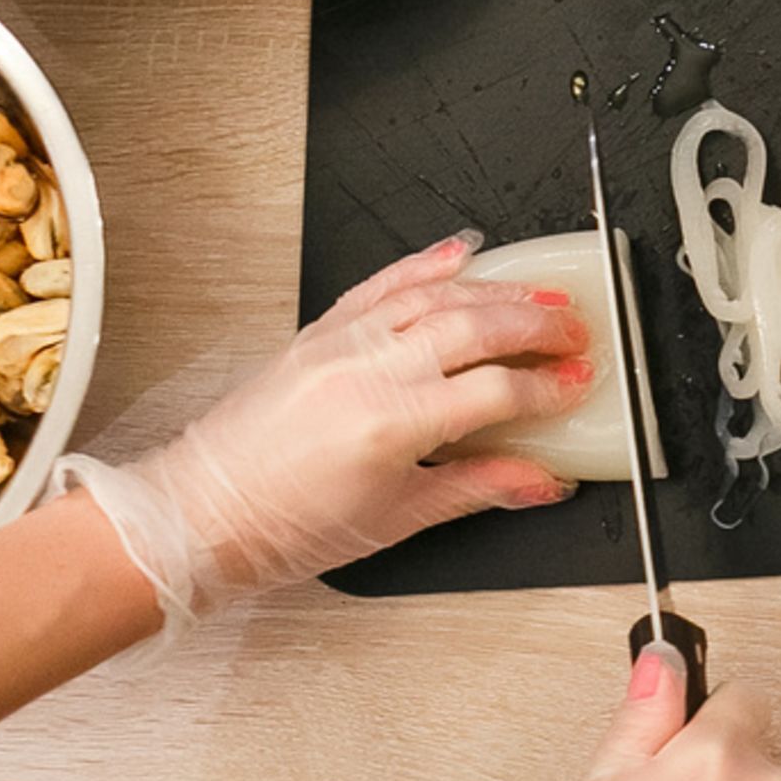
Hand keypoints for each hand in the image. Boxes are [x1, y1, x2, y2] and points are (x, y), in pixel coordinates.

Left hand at [63, 234, 590, 637]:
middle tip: (577, 332)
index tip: (578, 385)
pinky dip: (426, 263)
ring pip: (436, 295)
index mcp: (391, 424)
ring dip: (497, 290)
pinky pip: (382, 284)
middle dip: (538, 326)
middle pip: (475, 327)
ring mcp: (341, 344)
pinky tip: (461, 254)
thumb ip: (477, 487)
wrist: (202, 513)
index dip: (548, 387)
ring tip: (540, 296)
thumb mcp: (397, 520)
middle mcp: (367, 371)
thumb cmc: (284, 526)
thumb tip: (539, 480)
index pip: (496, 391)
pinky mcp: (318, 334)